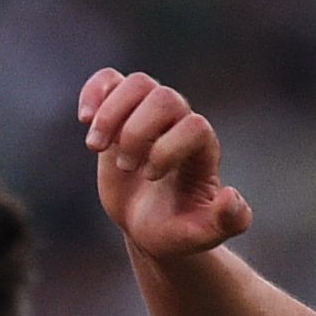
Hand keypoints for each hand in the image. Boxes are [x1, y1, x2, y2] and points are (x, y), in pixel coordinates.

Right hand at [78, 69, 252, 259]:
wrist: (148, 226)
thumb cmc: (175, 231)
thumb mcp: (201, 235)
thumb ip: (226, 221)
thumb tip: (230, 198)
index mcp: (202, 150)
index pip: (194, 126)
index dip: (168, 148)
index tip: (150, 177)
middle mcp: (179, 124)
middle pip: (164, 98)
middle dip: (136, 133)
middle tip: (126, 168)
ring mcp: (149, 115)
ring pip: (137, 83)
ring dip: (110, 114)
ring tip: (96, 147)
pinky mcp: (121, 114)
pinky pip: (110, 80)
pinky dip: (94, 92)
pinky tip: (84, 120)